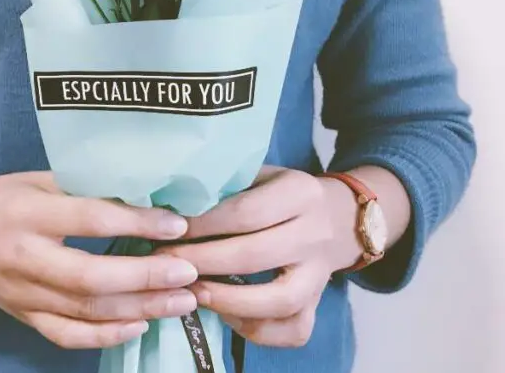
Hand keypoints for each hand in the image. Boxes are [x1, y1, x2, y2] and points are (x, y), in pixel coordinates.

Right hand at [0, 173, 198, 349]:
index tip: (177, 225)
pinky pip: (67, 335)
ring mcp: (21, 294)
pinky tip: (142, 325)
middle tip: (188, 273)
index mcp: (28, 212)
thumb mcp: (40, 177)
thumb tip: (148, 191)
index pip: (89, 219)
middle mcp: (23, 256)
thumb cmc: (4, 196)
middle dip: (144, 277)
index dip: (135, 223)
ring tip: (182, 301)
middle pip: (89, 277)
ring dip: (139, 309)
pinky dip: (106, 336)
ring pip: (85, 311)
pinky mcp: (23, 316)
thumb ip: (85, 186)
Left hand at [156, 166, 362, 347]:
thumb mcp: (260, 175)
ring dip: (229, 301)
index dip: (203, 226)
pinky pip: (293, 330)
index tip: (170, 231)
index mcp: (299, 193)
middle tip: (166, 264)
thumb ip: (227, 187)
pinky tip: (226, 315)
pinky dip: (257, 330)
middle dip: (203, 262)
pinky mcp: (319, 304)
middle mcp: (314, 234)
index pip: (246, 213)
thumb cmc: (281, 193)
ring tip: (192, 293)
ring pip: (280, 300)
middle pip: (255, 256)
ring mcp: (320, 274)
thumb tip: (172, 208)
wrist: (339, 217)